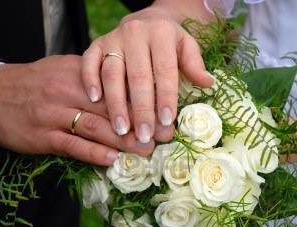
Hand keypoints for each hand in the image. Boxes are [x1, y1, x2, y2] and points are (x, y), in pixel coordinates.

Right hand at [0, 55, 155, 165]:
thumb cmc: (37, 82)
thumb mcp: (65, 69)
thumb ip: (94, 78)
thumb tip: (128, 89)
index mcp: (79, 74)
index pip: (116, 86)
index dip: (142, 100)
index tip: (164, 112)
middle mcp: (68, 91)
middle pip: (111, 108)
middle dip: (140, 123)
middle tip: (164, 136)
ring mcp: (54, 114)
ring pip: (94, 127)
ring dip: (122, 141)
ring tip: (145, 150)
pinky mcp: (43, 135)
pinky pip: (72, 145)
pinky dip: (93, 153)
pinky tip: (112, 160)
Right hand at [81, 5, 213, 143]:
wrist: (146, 21)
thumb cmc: (169, 41)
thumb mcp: (187, 45)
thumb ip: (194, 64)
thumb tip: (207, 83)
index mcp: (161, 34)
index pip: (164, 70)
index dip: (166, 97)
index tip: (166, 122)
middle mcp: (135, 34)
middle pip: (138, 76)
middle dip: (141, 109)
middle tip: (143, 135)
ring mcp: (113, 38)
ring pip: (112, 73)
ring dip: (115, 103)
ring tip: (121, 128)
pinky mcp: (97, 44)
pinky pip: (89, 61)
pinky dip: (90, 80)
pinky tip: (94, 100)